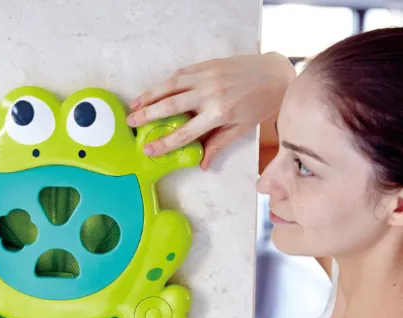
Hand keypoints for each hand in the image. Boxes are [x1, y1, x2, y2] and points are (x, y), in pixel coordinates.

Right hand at [127, 52, 294, 169]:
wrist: (276, 74)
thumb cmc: (261, 104)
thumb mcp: (241, 129)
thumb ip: (218, 144)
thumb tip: (202, 164)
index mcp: (219, 113)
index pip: (185, 132)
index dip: (164, 143)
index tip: (148, 149)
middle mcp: (210, 94)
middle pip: (171, 106)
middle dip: (148, 115)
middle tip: (130, 123)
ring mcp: (207, 77)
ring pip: (170, 86)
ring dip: (150, 95)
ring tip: (134, 105)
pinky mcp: (207, 65)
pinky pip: (180, 74)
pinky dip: (164, 82)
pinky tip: (153, 91)